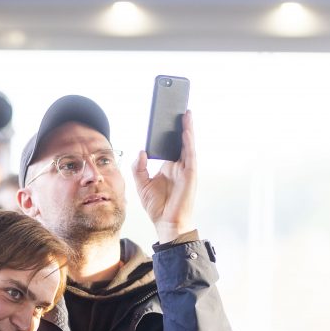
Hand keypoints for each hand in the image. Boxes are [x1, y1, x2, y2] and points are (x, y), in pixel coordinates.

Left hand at [132, 109, 197, 242]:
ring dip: (188, 128)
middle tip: (178, 107)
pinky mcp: (190, 174)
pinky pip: (190, 154)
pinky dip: (189, 141)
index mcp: (169, 167)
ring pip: (188, 144)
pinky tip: (186, 129)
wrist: (166, 223)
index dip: (168, 132)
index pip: (170, 145)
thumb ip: (139, 167)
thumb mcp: (141, 184)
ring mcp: (186, 169)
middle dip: (181, 125)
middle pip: (180, 141)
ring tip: (185, 112)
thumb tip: (141, 151)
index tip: (164, 117)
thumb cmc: (157, 206)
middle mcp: (179, 165)